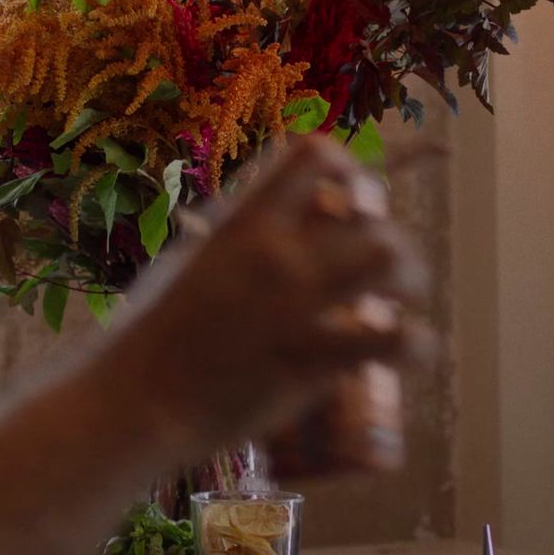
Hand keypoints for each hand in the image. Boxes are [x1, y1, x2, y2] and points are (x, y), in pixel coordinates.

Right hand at [101, 134, 430, 459]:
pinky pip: (393, 341)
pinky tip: (411, 345)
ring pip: (390, 261)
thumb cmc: (152, 331)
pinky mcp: (311, 362)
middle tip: (382, 266)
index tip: (348, 198)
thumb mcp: (188, 258)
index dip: (347, 168)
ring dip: (410, 275)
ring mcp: (296, 308)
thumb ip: (233, 232)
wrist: (137, 399)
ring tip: (403, 295)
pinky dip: (415, 342)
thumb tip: (262, 209)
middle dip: (389, 236)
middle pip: (371, 215)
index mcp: (244, 223)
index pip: (315, 155)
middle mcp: (276, 255)